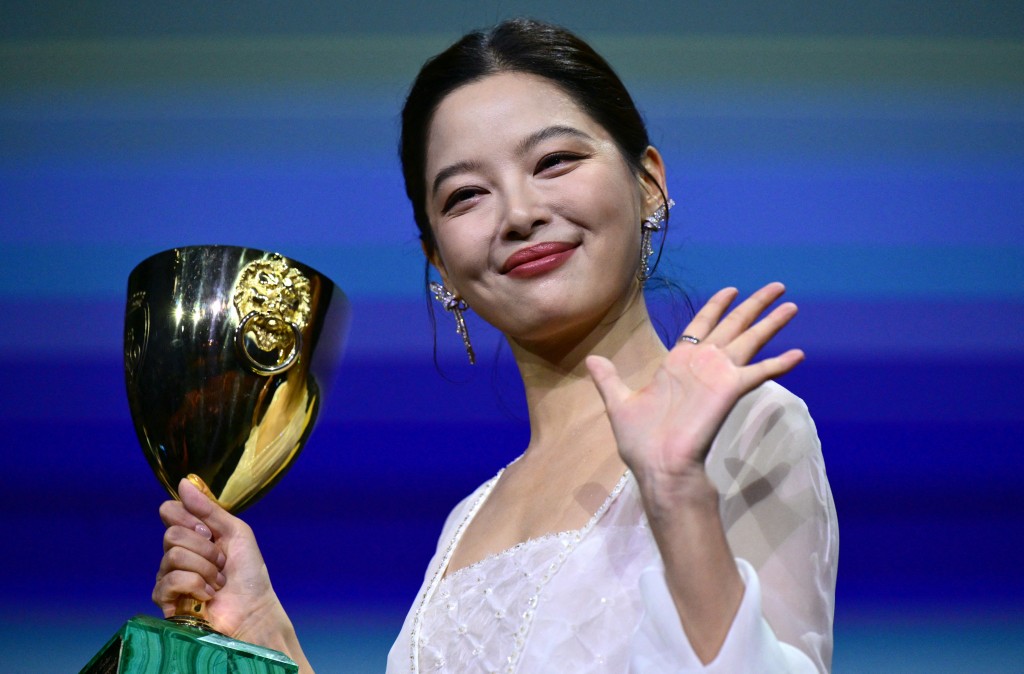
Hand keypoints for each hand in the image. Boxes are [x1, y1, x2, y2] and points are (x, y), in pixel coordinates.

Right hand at [153, 478, 282, 642]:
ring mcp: (169, 576)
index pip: (169, 511)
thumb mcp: (236, 532)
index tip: (210, 532)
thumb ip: (209, 509)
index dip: (188, 518)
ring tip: (218, 581)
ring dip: (204, 568)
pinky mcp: (166, 599)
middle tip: (221, 562)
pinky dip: (194, 585)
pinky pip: (169, 581)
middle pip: (171, 534)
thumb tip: (182, 482)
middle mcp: (176, 552)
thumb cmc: (249, 573)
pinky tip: (207, 595)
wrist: (253, 609)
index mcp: (192, 534)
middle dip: (204, 549)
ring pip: (172, 556)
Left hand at [586, 282, 803, 494]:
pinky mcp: (729, 391)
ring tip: (791, 306)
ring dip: (770, 323)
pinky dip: (777, 365)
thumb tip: (591, 359)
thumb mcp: (619, 403)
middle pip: (733, 325)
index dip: (716, 306)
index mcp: (678, 362)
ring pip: (749, 340)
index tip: (731, 289)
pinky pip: (757, 373)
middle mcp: (702, 364)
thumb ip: (609, 379)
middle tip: (777, 287)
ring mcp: (718, 376)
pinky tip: (797, 354)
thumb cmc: (641, 441)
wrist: (658, 465)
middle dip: (754, 305)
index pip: (700, 324)